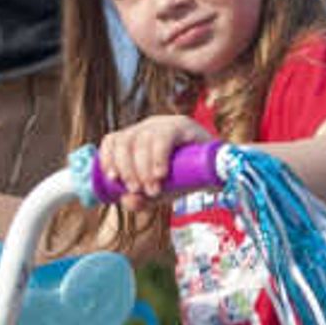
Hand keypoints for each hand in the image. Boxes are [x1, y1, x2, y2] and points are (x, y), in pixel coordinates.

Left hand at [97, 113, 212, 201]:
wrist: (218, 174)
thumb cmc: (185, 179)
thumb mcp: (159, 192)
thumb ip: (141, 199)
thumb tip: (126, 200)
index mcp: (136, 138)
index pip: (113, 140)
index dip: (108, 157)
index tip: (113, 179)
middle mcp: (147, 128)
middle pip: (125, 141)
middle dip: (127, 168)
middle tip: (137, 190)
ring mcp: (165, 124)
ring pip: (143, 140)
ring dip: (142, 168)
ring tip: (153, 189)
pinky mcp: (182, 126)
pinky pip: (164, 137)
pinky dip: (158, 157)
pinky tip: (160, 174)